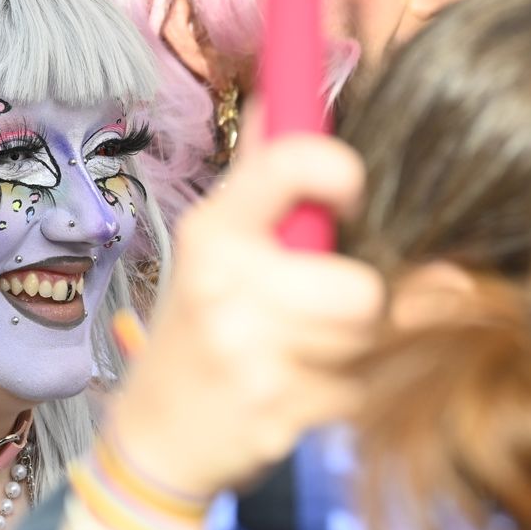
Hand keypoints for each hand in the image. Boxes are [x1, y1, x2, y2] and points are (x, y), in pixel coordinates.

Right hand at [108, 134, 382, 498]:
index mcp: (214, 231)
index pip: (290, 164)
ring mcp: (251, 356)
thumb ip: (261, 173)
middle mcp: (227, 287)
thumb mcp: (210, 246)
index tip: (351, 195)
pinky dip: (358, 391)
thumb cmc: (197, 328)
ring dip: (367, 350)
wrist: (157, 437)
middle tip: (333, 309)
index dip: (340, 172)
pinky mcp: (278, 415)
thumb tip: (290, 92)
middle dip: (364, 304)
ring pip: (373, 341)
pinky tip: (313, 389)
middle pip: (361, 288)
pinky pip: (368, 390)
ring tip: (320, 352)